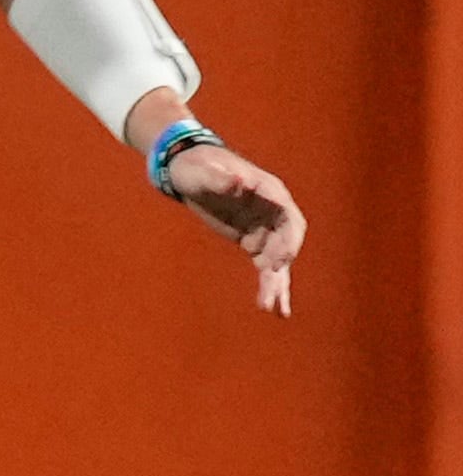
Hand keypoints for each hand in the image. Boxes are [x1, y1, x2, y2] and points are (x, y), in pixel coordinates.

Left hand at [162, 139, 305, 315]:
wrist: (187, 170)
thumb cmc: (196, 166)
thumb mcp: (203, 171)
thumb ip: (220, 179)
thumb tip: (239, 181)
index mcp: (269, 191)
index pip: (288, 218)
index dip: (287, 240)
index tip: (279, 260)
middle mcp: (273, 211)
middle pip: (287, 242)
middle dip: (282, 266)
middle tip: (272, 288)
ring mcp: (264, 227)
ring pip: (278, 260)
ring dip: (276, 284)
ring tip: (275, 309)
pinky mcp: (252, 241)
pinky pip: (266, 266)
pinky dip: (268, 284)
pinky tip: (271, 307)